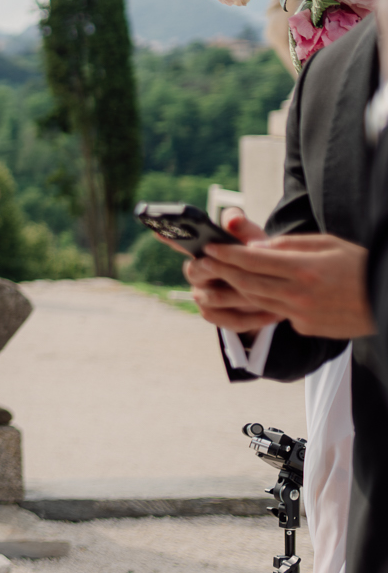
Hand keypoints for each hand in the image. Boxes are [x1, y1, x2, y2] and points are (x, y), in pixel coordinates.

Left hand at [197, 223, 372, 339]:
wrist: (386, 300)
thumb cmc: (359, 265)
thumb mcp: (328, 244)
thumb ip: (289, 245)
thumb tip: (256, 247)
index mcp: (304, 269)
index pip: (252, 260)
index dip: (226, 253)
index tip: (209, 246)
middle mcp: (299, 294)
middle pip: (246, 282)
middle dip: (221, 271)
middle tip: (203, 261)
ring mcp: (301, 315)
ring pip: (256, 300)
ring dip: (236, 287)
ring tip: (222, 275)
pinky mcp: (305, 328)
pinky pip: (277, 312)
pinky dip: (267, 301)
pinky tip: (261, 291)